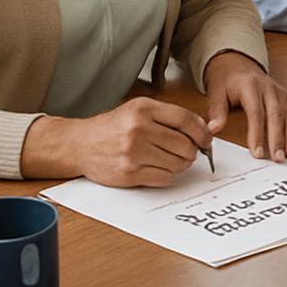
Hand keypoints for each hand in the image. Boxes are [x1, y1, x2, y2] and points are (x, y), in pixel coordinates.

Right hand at [21, 97, 213, 187]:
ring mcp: (133, 153)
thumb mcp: (139, 110)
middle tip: (188, 152)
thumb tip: (203, 129)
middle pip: (184, 144)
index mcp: (143, 109)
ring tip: (171, 159)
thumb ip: (169, 116)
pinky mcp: (129, 173)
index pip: (185, 119)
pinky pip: (164, 178)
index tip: (207, 140)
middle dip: (192, 151)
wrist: (79, 144)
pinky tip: (159, 168)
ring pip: (177, 163)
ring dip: (181, 164)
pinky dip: (168, 175)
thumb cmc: (113, 127)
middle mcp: (138, 129)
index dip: (202, 132)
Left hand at [204, 51, 286, 161]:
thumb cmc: (227, 79)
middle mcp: (269, 88)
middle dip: (279, 138)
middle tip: (278, 157)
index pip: (256, 113)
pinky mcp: (286, 96)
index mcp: (251, 86)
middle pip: (277, 114)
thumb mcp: (216, 92)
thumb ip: (216, 110)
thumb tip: (213, 129)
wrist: (237, 63)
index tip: (257, 152)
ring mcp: (280, 91)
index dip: (257, 134)